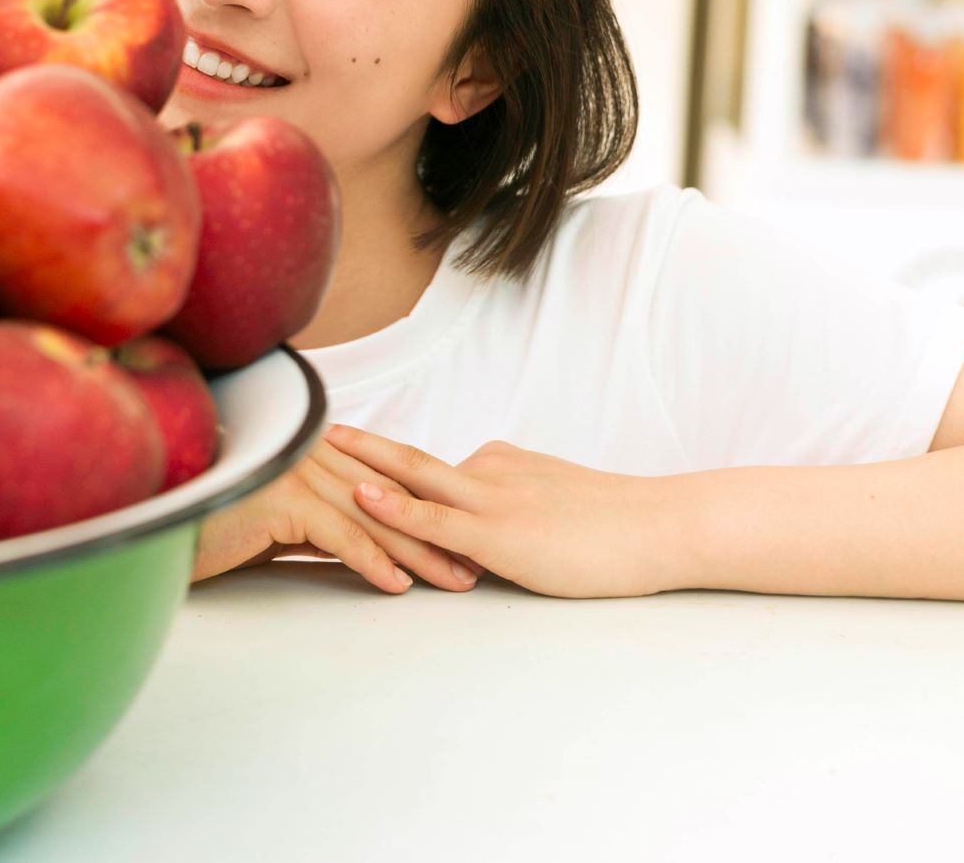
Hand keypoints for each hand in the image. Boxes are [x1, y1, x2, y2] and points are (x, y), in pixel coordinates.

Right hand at [189, 428, 481, 595]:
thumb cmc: (222, 529)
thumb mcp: (286, 527)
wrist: (166, 527)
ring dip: (416, 552)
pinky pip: (336, 535)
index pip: (384, 484)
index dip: (425, 513)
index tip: (463, 542)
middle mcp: (310, 453)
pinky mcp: (279, 499)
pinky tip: (396, 585)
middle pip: (387, 499)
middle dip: (434, 534)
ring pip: (371, 516)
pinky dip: (371, 560)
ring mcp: (295, 471)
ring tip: (451, 580)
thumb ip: (326, 522)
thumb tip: (371, 545)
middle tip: (473, 566)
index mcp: (315, 451)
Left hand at [323, 425, 689, 598]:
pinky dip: (393, 507)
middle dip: (353, 446)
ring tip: (312, 454)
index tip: (337, 449)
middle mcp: (486, 470)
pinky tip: (360, 498)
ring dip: (358, 467)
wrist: (658, 525)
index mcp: (497, 464)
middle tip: (305, 429)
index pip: (426, 467)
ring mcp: (490, 499)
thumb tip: (475, 534)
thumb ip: (509, 509)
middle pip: (406, 457)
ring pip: (411, 479)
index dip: (378, 463)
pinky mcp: (498, 533)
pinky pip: (435, 520)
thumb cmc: (614, 524)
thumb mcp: (551, 503)